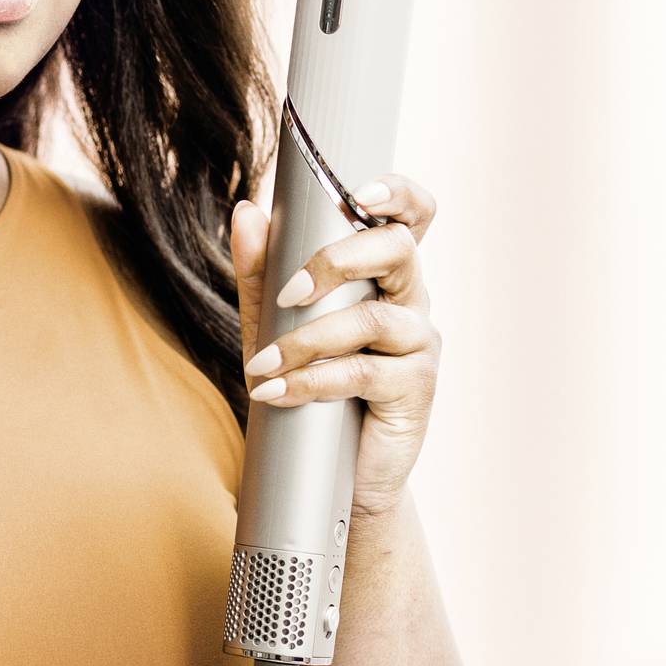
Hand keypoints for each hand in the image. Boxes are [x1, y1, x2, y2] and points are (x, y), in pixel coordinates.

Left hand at [231, 173, 444, 518]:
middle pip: (398, 249)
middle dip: (337, 260)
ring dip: (306, 339)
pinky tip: (275, 392)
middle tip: (288, 292)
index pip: (409, 217)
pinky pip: (365, 372)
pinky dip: (311, 381)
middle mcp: (408, 301)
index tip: (358, 191)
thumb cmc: (306, 388)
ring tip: (259, 366)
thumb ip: (260, 272)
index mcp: (381, 276)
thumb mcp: (270, 326)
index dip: (397, 193)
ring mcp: (418, 344)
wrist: (328, 474)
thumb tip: (247, 210)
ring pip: (373, 317)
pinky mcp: (416, 388)